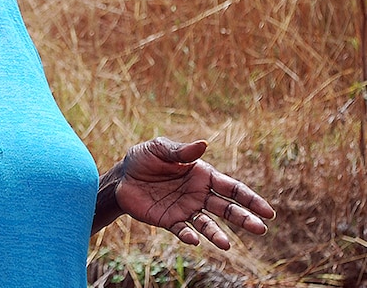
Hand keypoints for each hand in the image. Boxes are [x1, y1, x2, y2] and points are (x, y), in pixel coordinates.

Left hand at [116, 137, 274, 249]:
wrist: (122, 177)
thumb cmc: (144, 159)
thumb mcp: (160, 149)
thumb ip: (181, 151)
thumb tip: (204, 144)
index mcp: (202, 175)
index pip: (231, 188)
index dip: (250, 199)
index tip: (268, 212)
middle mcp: (198, 194)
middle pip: (226, 208)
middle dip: (244, 218)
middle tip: (261, 229)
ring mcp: (186, 209)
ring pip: (207, 224)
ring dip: (217, 234)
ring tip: (226, 245)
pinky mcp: (170, 221)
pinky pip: (182, 230)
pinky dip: (188, 236)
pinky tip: (193, 240)